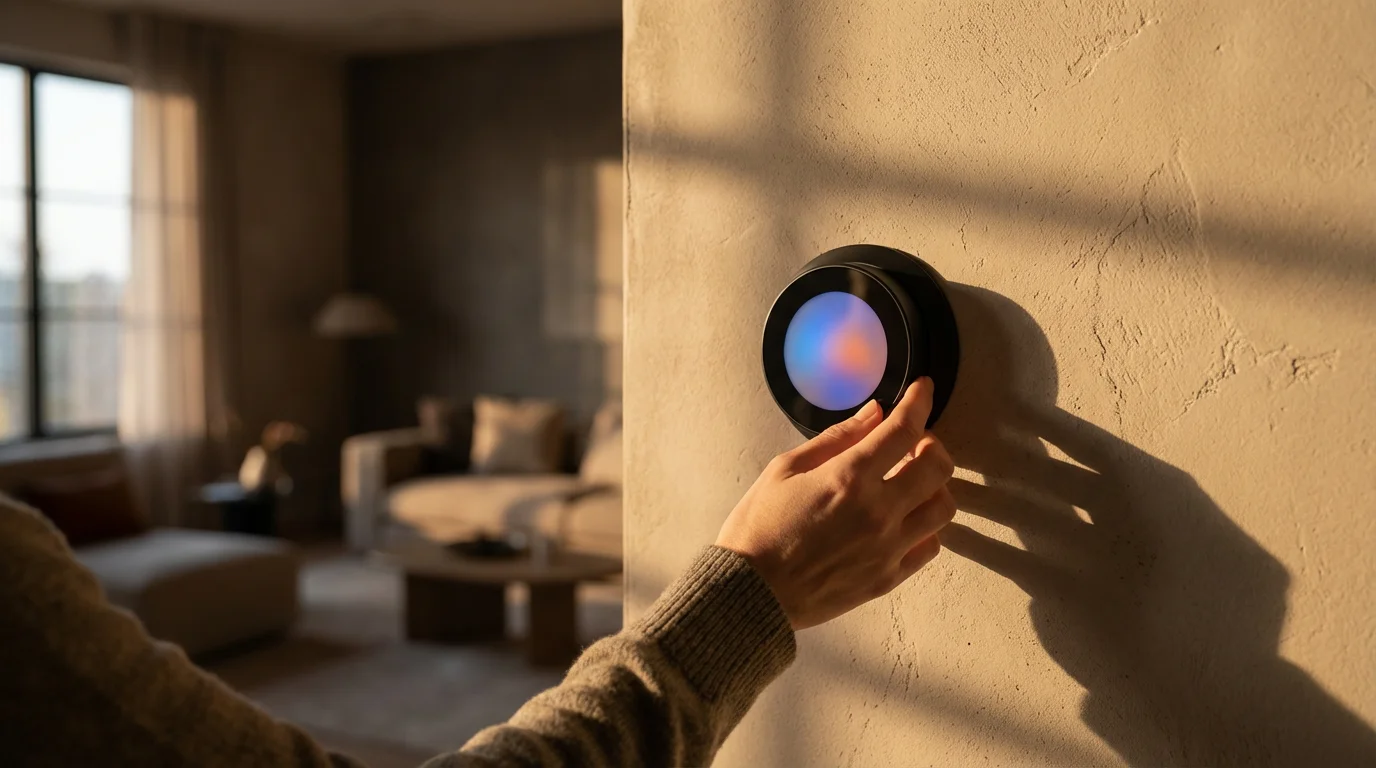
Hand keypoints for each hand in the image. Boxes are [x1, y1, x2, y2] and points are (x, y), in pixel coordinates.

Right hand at [716, 378, 955, 629]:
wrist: (749, 593)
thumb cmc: (758, 528)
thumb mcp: (784, 470)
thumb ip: (836, 438)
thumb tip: (874, 413)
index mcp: (848, 478)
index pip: (904, 428)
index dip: (920, 400)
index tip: (924, 389)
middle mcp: (877, 511)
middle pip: (938, 465)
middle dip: (931, 442)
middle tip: (911, 441)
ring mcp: (887, 548)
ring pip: (943, 507)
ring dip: (934, 485)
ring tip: (909, 481)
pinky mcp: (887, 578)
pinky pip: (929, 546)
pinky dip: (925, 526)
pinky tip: (904, 519)